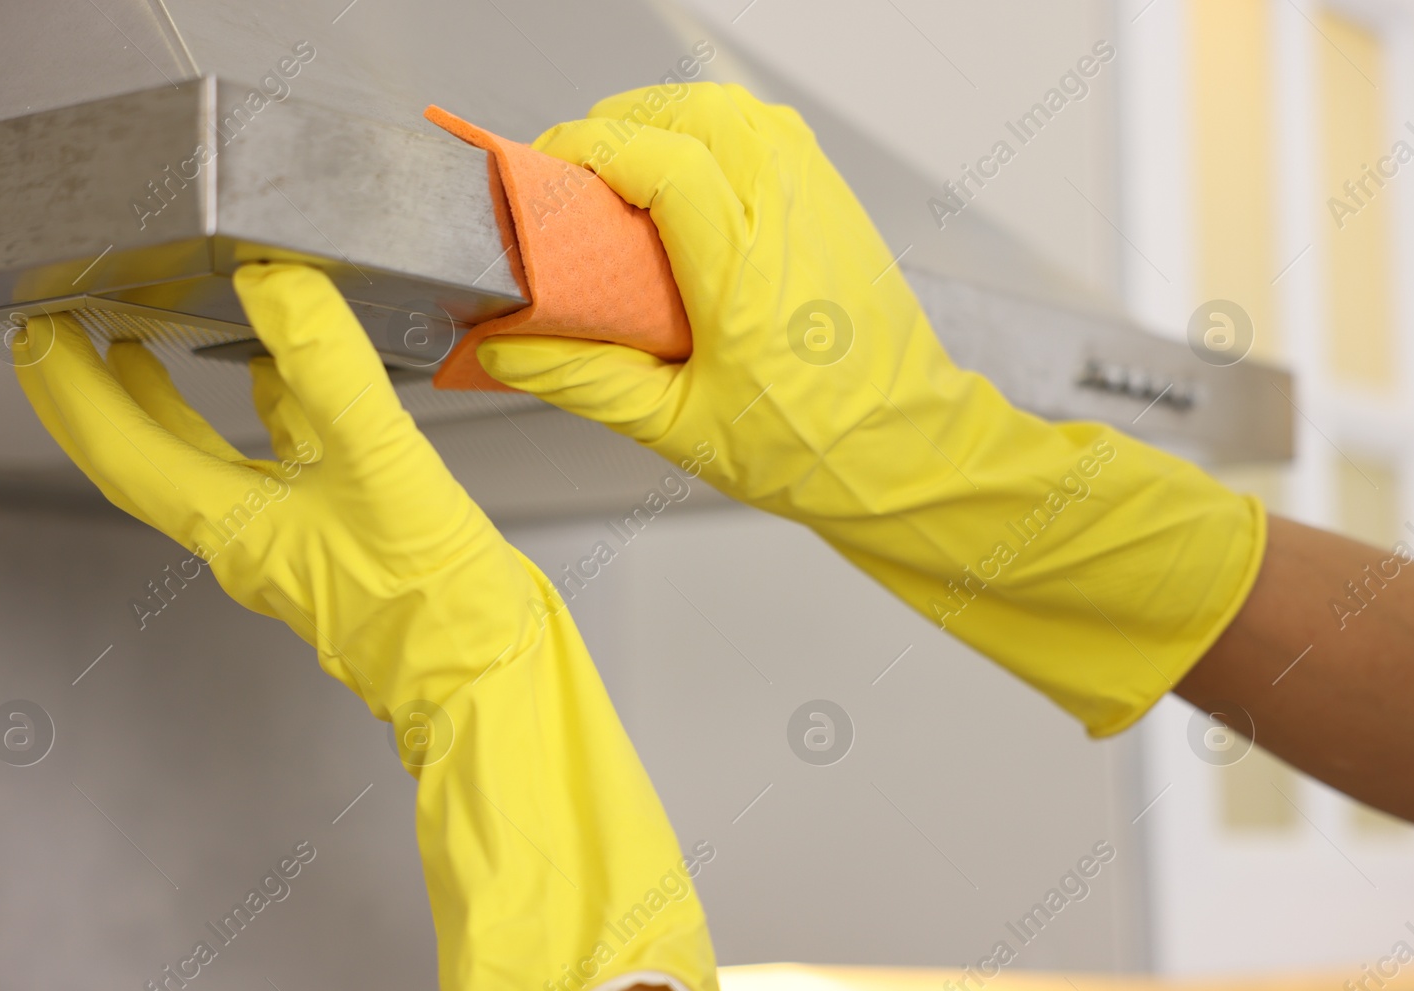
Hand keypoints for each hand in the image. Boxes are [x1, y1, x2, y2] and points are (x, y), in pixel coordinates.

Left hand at [13, 263, 731, 990]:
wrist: (490, 679)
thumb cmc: (435, 612)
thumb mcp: (384, 471)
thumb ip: (330, 374)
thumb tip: (277, 285)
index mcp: (234, 529)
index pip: (124, 451)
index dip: (72, 390)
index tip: (38, 331)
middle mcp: (248, 535)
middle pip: (146, 457)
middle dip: (97, 396)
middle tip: (61, 332)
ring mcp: (293, 535)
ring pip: (210, 457)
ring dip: (170, 401)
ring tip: (145, 340)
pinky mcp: (342, 532)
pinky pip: (286, 459)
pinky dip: (275, 408)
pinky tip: (291, 373)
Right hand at [479, 85, 1264, 734]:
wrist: (905, 457)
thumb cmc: (809, 449)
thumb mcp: (674, 427)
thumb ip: (583, 380)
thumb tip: (508, 346)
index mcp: (744, 278)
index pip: (662, 163)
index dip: (592, 146)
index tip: (548, 165)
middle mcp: (791, 224)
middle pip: (702, 112)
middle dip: (627, 120)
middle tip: (581, 165)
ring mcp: (823, 208)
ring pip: (742, 110)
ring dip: (676, 119)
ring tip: (631, 166)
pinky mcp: (838, 210)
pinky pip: (777, 133)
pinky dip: (723, 133)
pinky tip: (696, 179)